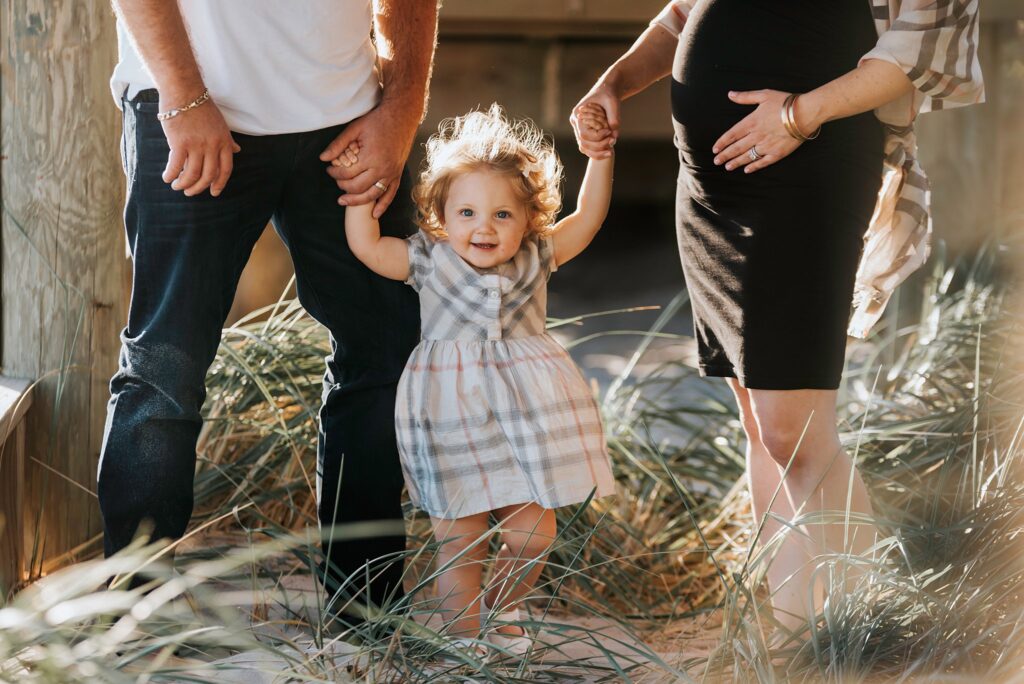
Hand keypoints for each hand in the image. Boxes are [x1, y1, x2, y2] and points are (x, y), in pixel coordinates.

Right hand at [160, 92, 240, 196]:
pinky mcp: (179, 143)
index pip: (226, 169)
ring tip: (177, 185)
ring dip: (183, 184)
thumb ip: (227, 140)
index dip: (220, 183)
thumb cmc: (201, 107)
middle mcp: (212, 146)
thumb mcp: (221, 124)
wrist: (184, 91)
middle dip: (199, 188)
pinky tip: (167, 177)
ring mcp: (197, 145)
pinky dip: (171, 175)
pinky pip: (176, 166)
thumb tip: (237, 150)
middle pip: (208, 175)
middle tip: (190, 192)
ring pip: (192, 174)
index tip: (214, 192)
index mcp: (224, 142)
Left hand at [320, 102, 416, 218]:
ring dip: (357, 201)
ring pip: (372, 195)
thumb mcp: (354, 129)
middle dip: (343, 186)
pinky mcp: (397, 174)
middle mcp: (382, 168)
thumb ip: (338, 144)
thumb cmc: (377, 120)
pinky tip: (374, 214)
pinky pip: (390, 194)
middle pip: (357, 187)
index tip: (329, 169)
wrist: (401, 116)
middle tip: (336, 180)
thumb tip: (323, 158)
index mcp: (370, 157)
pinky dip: (382, 206)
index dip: (335, 173)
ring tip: (345, 201)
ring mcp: (391, 173)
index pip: (347, 173)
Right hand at [570, 82, 619, 159]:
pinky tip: (609, 151)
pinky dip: (597, 152)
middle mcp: (576, 123)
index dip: (598, 136)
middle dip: (599, 146)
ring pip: (584, 148)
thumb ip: (614, 117)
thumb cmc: (609, 94)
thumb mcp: (612, 103)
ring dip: (597, 153)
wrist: (607, 90)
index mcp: (578, 114)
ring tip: (611, 151)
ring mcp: (579, 129)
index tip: (610, 131)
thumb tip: (615, 134)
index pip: (584, 134)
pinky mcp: (586, 132)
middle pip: (583, 143)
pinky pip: (588, 147)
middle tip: (613, 142)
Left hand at [712, 89, 820, 173]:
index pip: (732, 135)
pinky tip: (746, 170)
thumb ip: (745, 97)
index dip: (722, 142)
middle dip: (725, 155)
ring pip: (747, 156)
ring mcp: (767, 146)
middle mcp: (757, 135)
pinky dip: (754, 167)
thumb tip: (730, 94)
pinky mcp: (777, 153)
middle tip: (716, 161)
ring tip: (727, 167)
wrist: (806, 112)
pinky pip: (763, 162)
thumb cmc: (785, 102)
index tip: (715, 149)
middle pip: (737, 148)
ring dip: (736, 162)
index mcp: (752, 122)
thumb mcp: (764, 95)